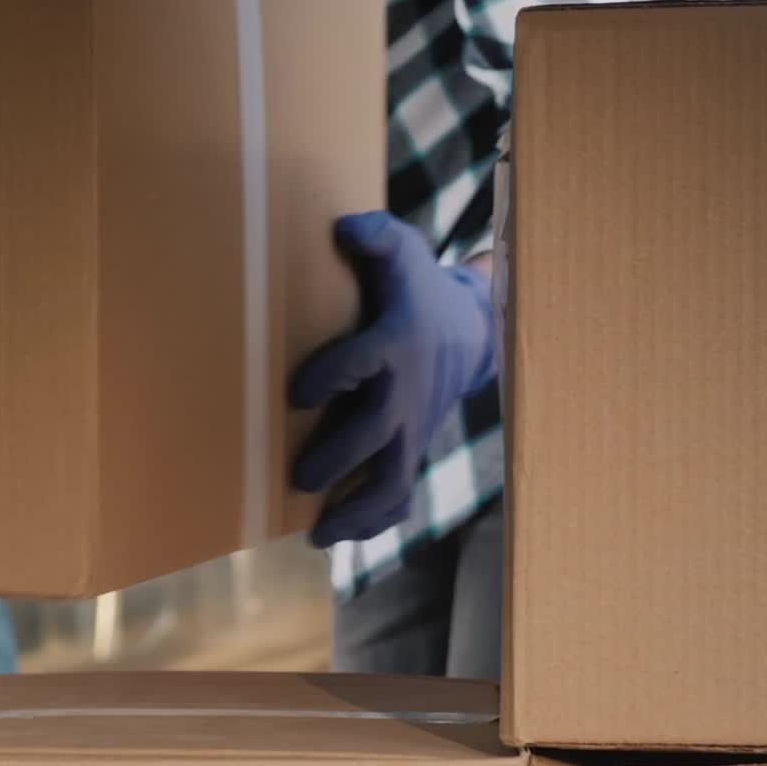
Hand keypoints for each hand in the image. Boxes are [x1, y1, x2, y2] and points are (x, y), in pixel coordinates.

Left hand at [290, 210, 495, 546]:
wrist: (467, 331)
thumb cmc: (416, 289)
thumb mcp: (400, 252)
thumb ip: (374, 237)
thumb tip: (344, 228)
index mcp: (395, 344)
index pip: (364, 361)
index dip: (333, 376)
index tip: (299, 393)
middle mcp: (404, 395)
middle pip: (377, 433)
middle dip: (341, 458)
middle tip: (300, 478)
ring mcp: (409, 430)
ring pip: (392, 482)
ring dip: (357, 512)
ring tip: (318, 536)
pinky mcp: (408, 450)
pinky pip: (398, 497)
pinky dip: (374, 522)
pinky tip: (337, 538)